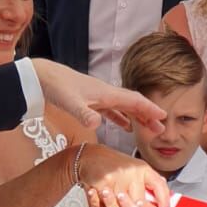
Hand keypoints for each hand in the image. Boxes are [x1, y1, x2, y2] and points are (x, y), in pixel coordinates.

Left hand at [29, 61, 166, 134]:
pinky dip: (122, 118)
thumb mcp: (70, 103)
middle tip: (161, 130)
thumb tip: (96, 124)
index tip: (163, 117)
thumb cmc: (57, 87)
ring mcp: (99, 97)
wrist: (42, 77)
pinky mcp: (91, 101)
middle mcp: (106, 93)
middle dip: (148, 116)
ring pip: (125, 108)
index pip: (134, 100)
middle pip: (133, 105)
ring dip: (138, 118)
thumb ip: (84, 113)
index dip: (149, 109)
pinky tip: (127, 127)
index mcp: (106, 93)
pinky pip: (112, 111)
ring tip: (149, 129)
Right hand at [76, 146, 170, 206]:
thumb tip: (167, 201)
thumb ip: (151, 185)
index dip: (165, 203)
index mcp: (143, 169)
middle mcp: (132, 174)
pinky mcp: (103, 186)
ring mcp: (117, 180)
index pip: (160, 187)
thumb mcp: (137, 171)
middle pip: (143, 206)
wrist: (91, 157)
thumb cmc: (115, 166)